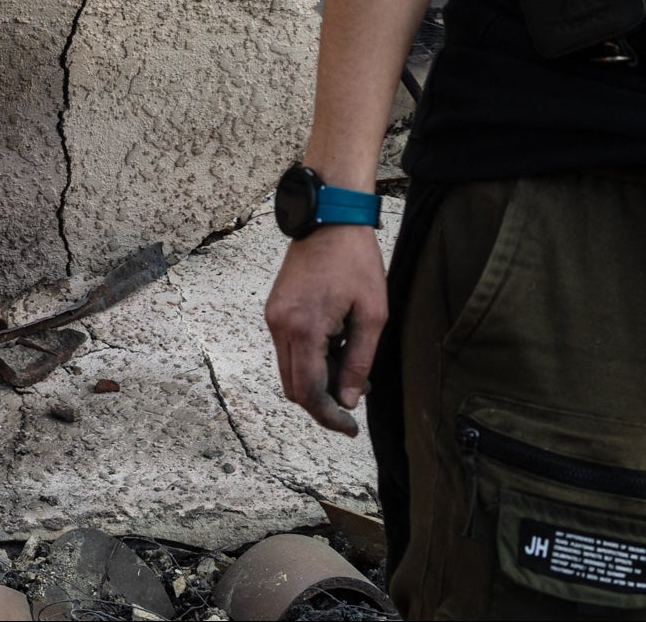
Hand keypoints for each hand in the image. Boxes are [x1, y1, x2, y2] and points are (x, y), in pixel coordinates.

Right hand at [264, 225, 384, 434]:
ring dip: (317, 380)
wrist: (329, 218)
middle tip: (355, 397)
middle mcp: (280, 326)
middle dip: (323, 401)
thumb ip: (360, 363)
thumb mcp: (372, 315)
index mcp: (304, 329)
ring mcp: (274, 317)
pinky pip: (288, 350)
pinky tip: (336, 346)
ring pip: (290, 371)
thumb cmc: (356, 261)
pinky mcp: (275, 309)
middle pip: (294, 389)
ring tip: (350, 366)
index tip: (350, 428)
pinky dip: (309, 359)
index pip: (309, 393)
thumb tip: (349, 401)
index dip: (330, 417)